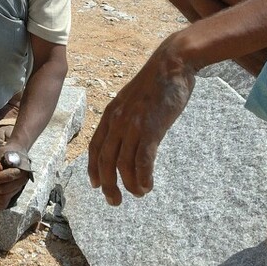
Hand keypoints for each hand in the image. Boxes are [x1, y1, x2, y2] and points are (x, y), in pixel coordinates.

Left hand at [0, 148, 31, 209]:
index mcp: (21, 170)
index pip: (9, 177)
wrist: (16, 156)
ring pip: (2, 200)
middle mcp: (21, 182)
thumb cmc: (8, 154)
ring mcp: (17, 190)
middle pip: (3, 191)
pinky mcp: (11, 195)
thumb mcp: (2, 152)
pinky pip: (2, 206)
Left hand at [87, 41, 195, 204]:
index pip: (95, 146)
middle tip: (114, 201)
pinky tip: (147, 186)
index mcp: (111, 114)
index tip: (96, 184)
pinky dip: (143, 177)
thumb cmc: (156, 82)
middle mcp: (117, 121)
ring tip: (137, 194)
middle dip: (108, 184)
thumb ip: (128, 117)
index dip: (94, 168)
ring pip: (122, 164)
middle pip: (105, 160)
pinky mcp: (150, 129)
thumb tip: (130, 135)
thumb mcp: (133, 100)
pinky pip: (142, 161)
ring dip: (128, 184)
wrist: (172, 64)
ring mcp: (132, 125)